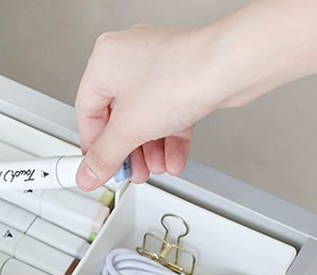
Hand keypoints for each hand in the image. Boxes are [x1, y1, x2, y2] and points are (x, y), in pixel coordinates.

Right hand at [74, 24, 248, 190]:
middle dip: (128, 152)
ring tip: (155, 168)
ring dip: (150, 150)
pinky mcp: (183, 78)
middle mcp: (130, 59)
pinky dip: (169, 138)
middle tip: (130, 172)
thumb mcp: (129, 129)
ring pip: (146, 118)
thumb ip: (104, 156)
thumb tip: (87, 174)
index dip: (93, 146)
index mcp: (106, 60)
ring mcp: (159, 68)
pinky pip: (168, 113)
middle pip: (119, 118)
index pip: (87, 112)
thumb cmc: (179, 77)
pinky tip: (172, 159)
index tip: (98, 168)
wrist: (229, 67)